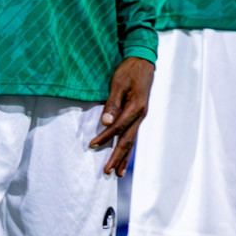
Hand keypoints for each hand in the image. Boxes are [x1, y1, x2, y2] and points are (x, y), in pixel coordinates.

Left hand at [89, 56, 153, 175]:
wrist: (143, 63)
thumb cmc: (129, 71)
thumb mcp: (118, 83)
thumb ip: (112, 103)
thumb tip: (106, 122)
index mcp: (135, 108)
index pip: (117, 127)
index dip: (105, 137)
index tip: (92, 145)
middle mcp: (140, 116)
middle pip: (127, 141)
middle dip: (117, 157)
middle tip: (107, 171)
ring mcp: (140, 117)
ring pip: (132, 141)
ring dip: (124, 157)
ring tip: (117, 173)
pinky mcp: (138, 116)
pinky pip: (132, 135)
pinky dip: (128, 148)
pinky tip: (123, 156)